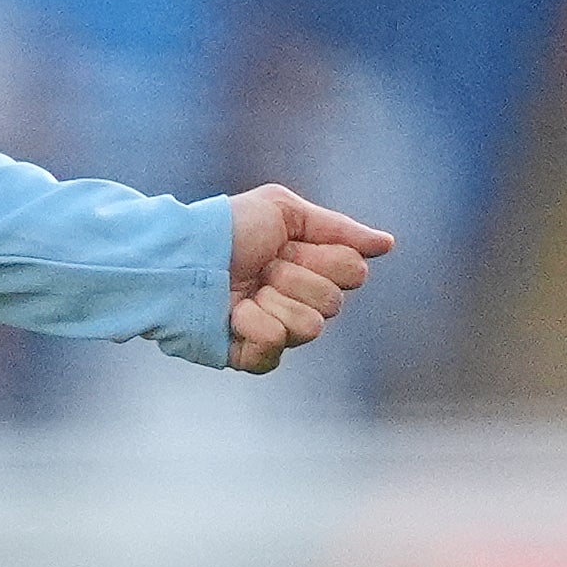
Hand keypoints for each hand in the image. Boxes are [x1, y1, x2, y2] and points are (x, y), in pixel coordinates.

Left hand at [226, 185, 396, 373]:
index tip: (288, 246)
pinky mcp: (252, 355)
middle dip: (294, 277)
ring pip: (311, 328)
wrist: (179, 258)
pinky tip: (232, 314)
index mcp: (311, 267)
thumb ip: (338, 228)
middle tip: (261, 268)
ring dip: (272, 301)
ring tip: (243, 292)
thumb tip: (387, 245)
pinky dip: (252, 326)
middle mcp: (299, 301)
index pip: (353, 272)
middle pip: (333, 302)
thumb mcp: (283, 211)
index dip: (323, 258)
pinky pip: (275, 350)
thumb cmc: (226, 229)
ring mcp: (277, 330)